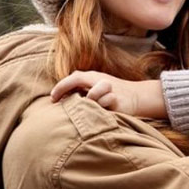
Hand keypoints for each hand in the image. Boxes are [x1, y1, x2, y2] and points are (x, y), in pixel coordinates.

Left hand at [50, 71, 165, 118]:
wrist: (136, 97)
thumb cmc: (111, 95)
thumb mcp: (95, 89)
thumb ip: (81, 91)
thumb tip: (62, 101)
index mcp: (91, 76)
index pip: (72, 78)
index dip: (60, 88)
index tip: (52, 100)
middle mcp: (98, 79)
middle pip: (77, 79)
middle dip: (65, 90)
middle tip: (58, 103)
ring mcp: (108, 88)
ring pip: (92, 94)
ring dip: (89, 102)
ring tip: (92, 108)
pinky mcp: (117, 98)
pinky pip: (105, 103)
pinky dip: (102, 108)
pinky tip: (105, 111)